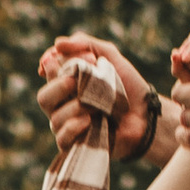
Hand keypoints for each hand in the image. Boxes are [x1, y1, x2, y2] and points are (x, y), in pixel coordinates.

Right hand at [36, 33, 164, 158]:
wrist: (145, 113)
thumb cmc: (127, 85)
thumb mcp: (109, 56)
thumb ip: (84, 44)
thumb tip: (56, 44)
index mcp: (66, 83)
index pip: (48, 71)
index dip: (62, 63)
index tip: (90, 59)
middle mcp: (63, 105)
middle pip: (43, 98)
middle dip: (60, 86)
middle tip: (80, 82)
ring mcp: (68, 126)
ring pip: (54, 118)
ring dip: (77, 107)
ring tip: (98, 106)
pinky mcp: (76, 145)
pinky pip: (62, 139)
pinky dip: (74, 127)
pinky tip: (90, 121)